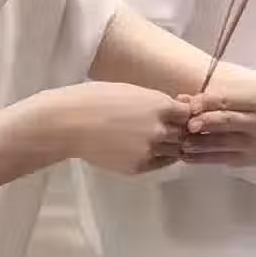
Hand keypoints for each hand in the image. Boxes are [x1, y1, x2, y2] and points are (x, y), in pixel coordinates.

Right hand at [46, 83, 192, 174]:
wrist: (68, 123)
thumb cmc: (92, 99)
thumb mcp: (128, 90)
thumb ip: (152, 102)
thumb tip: (167, 109)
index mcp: (159, 105)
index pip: (187, 113)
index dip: (183, 113)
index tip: (175, 113)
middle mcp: (160, 129)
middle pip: (183, 133)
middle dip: (178, 130)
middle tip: (169, 128)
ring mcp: (150, 150)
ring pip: (174, 151)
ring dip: (169, 146)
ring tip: (155, 140)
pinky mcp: (137, 166)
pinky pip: (158, 164)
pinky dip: (158, 158)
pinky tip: (146, 150)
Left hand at [178, 82, 255, 166]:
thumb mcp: (249, 90)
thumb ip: (217, 94)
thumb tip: (183, 99)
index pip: (231, 99)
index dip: (208, 101)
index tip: (190, 104)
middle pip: (228, 121)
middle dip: (205, 122)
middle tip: (187, 124)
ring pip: (224, 142)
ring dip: (200, 143)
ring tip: (182, 142)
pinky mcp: (249, 159)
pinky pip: (222, 158)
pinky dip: (202, 158)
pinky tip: (186, 156)